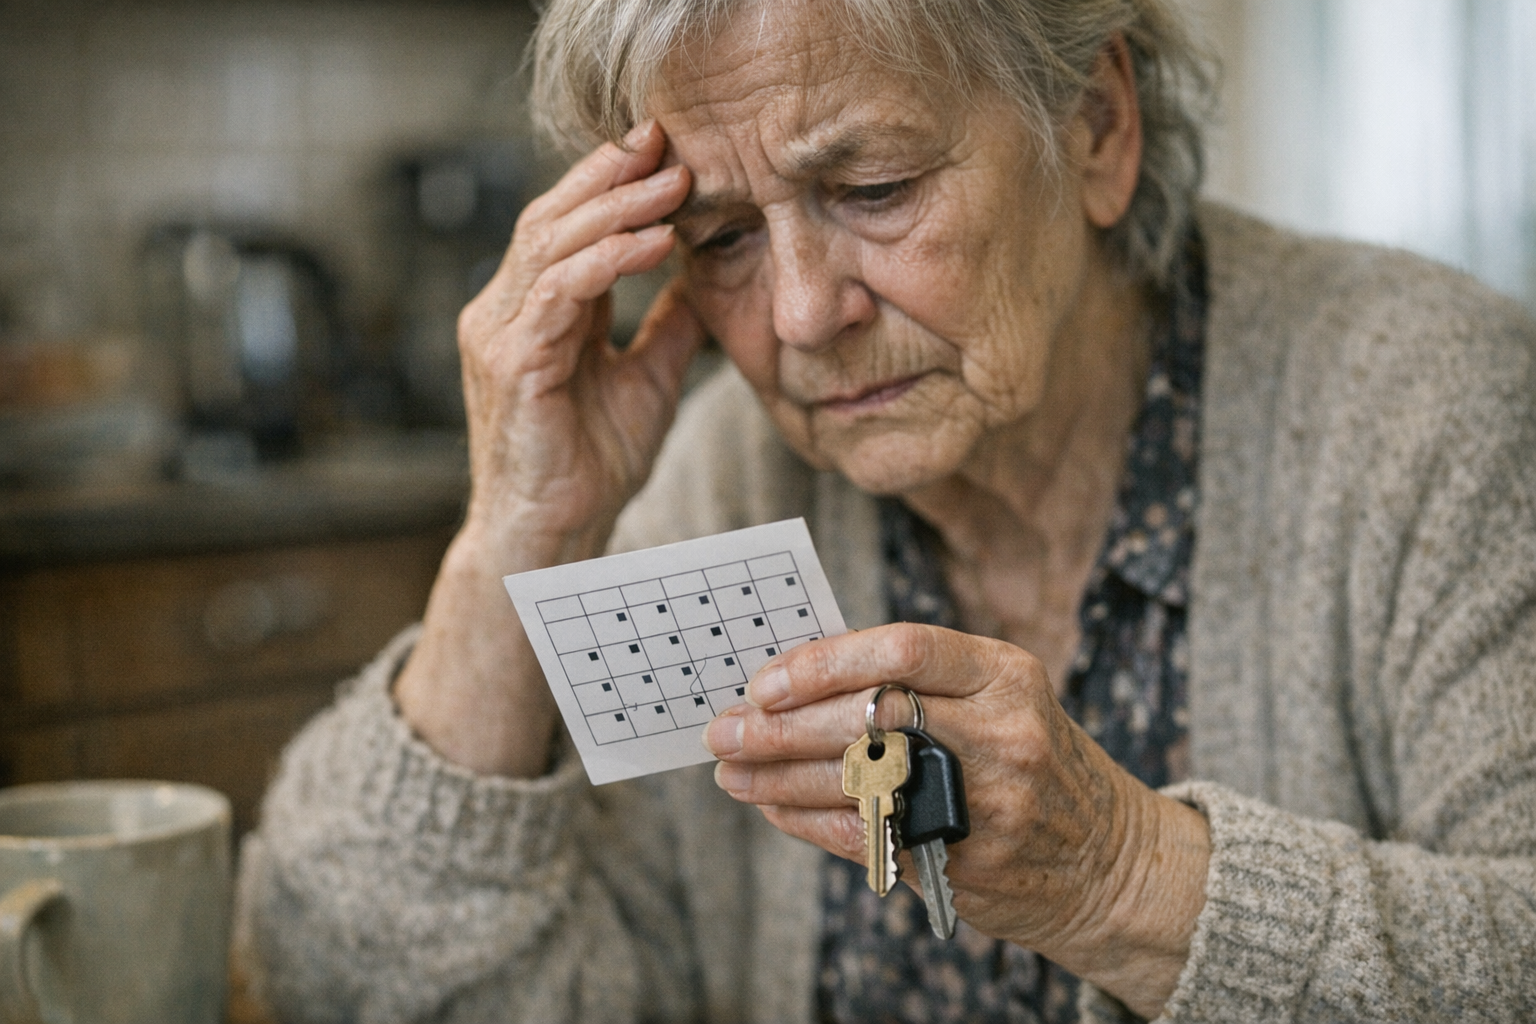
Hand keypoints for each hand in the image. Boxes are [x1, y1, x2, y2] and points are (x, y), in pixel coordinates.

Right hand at [458, 120, 703, 545]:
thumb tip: (703, 276)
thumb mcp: (646, 378)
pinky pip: (560, 292)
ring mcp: (501, 335)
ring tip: (672, 183)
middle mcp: (505, 313)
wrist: (558, 538)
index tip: (664, 149)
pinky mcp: (511, 364)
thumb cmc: (592, 466)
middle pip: (552, 218)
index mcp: (532, 312)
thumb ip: (666, 325)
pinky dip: (608, 260)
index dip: (610, 184)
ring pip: (551, 243)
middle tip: (666, 142)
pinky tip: (654, 243)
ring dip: (616, 208)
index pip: (566, 227)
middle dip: (611, 175)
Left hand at [702, 623, 1208, 1017]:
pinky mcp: (967, 862)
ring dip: (780, 778)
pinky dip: (808, 821)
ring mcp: (988, 802)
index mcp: (1005, 674)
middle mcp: (1002, 733)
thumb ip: (912, 682)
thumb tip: (793, 676)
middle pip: (869, 719)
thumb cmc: (1027, 759)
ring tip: (733, 770)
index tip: (764, 681)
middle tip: (725, 729)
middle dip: (781, 727)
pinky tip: (774, 806)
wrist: (1108, 859)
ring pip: (858, 782)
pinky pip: (866, 837)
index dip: (824, 663)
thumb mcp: (997, 699)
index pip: (903, 649)